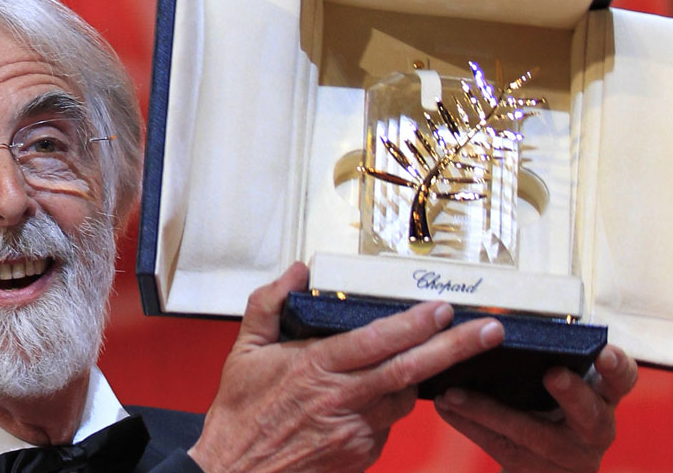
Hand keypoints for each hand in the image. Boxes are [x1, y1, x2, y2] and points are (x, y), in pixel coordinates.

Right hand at [187, 262, 504, 472]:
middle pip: (410, 370)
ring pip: (405, 398)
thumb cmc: (240, 412)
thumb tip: (298, 271)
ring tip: (421, 357)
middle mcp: (342, 400)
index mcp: (316, 368)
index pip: (377, 341)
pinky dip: (388, 404)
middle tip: (489, 330)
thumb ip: (270, 302)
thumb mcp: (244, 349)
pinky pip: (389, 423)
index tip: (440, 307)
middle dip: (455, 347)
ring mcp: (356, 431)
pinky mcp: (361, 453)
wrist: (235, 471)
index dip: (414, 324)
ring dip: (416, 377)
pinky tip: (369, 396)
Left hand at [434, 344, 637, 472]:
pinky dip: (467, 423)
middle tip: (553, 375)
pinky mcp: (530, 467)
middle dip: (572, 393)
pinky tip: (444, 404)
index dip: (616, 366)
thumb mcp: (564, 388)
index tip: (603, 352)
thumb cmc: (552, 409)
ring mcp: (564, 453)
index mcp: (602, 397)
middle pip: (589, 413)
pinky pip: (496, 445)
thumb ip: (546, 358)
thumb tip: (489, 319)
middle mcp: (591, 427)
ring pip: (529, 433)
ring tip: (454, 393)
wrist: (548, 467)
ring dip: (488, 411)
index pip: (622, 379)